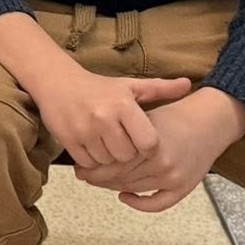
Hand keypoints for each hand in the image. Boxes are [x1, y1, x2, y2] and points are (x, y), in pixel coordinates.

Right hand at [31, 66, 193, 168]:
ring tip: (105, 143)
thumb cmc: (99, 88)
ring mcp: (84, 129)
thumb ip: (160, 88)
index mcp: (123, 105)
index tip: (140, 141)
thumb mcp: (130, 86)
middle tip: (120, 142)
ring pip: (107, 162)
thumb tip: (188, 84)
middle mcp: (104, 117)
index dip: (147, 147)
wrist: (57, 82)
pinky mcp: (67, 138)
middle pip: (127, 156)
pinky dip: (91, 160)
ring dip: (108, 158)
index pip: (147, 143)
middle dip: (126, 154)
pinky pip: (87, 163)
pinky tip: (90, 146)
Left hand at [75, 88, 244, 211]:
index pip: (113, 163)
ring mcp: (174, 177)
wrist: (210, 122)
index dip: (93, 167)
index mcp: (148, 144)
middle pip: (121, 178)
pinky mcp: (184, 188)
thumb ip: (122, 135)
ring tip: (99, 181)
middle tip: (84, 175)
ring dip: (114, 187)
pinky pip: (158, 204)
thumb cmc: (173, 117)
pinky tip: (125, 196)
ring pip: (134, 189)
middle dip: (98, 178)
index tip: (80, 166)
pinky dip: (140, 204)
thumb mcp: (143, 118)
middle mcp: (161, 163)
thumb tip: (92, 149)